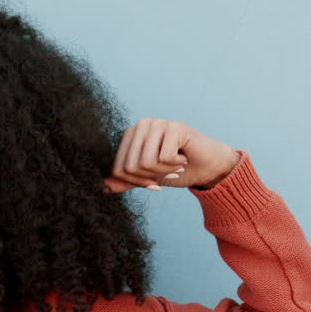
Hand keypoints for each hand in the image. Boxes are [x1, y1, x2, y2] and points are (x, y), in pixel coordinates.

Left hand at [103, 118, 238, 192]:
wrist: (207, 167)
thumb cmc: (177, 171)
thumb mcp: (147, 178)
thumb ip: (126, 180)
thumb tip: (103, 187)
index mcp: (130, 136)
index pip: (118, 168)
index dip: (135, 183)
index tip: (153, 184)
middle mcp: (141, 126)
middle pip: (130, 167)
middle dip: (149, 179)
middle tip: (166, 176)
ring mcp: (157, 123)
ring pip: (146, 162)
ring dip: (164, 172)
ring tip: (175, 167)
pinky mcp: (174, 126)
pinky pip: (164, 157)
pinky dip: (175, 166)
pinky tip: (183, 159)